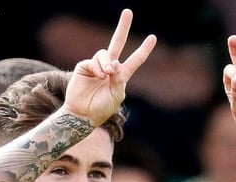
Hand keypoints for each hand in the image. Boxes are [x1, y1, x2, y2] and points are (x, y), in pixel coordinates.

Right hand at [63, 9, 156, 125]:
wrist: (83, 115)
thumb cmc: (101, 109)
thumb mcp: (117, 94)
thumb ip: (119, 77)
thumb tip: (114, 62)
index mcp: (120, 76)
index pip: (134, 60)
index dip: (143, 50)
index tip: (152, 37)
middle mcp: (108, 68)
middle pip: (117, 43)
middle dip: (122, 27)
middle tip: (128, 11)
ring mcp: (96, 67)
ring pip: (105, 54)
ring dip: (107, 63)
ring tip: (107, 75)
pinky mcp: (84, 67)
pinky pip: (94, 62)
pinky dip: (98, 68)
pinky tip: (99, 76)